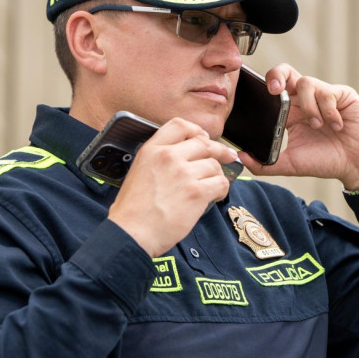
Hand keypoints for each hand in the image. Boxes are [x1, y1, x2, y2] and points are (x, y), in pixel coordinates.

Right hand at [107, 118, 238, 256]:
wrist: (131, 232)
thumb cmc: (132, 209)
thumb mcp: (138, 171)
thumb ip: (158, 160)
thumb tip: (182, 158)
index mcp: (152, 150)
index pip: (180, 125)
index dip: (196, 130)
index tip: (203, 137)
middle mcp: (169, 157)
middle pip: (203, 144)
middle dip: (218, 151)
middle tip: (227, 157)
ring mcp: (184, 173)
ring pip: (214, 165)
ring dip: (216, 175)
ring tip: (211, 186)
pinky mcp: (196, 192)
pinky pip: (221, 183)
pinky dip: (221, 190)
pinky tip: (215, 196)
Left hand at [239, 63, 358, 189]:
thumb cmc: (326, 162)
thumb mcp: (292, 165)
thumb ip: (265, 164)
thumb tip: (240, 157)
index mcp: (290, 112)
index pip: (273, 90)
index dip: (265, 86)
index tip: (262, 94)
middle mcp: (305, 100)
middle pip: (286, 72)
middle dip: (277, 75)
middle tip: (275, 90)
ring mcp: (324, 95)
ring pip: (306, 83)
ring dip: (308, 106)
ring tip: (318, 126)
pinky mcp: (343, 95)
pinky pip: (328, 92)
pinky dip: (328, 111)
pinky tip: (337, 125)